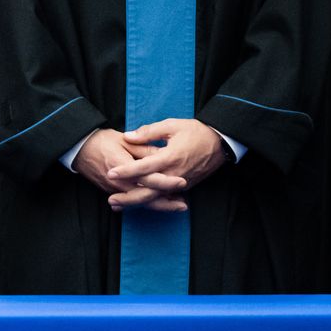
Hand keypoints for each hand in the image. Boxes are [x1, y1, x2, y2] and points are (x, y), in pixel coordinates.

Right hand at [72, 129, 187, 212]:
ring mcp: (114, 189)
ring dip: (160, 206)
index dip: (165, 181)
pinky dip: (148, 203)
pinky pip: (133, 201)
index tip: (182, 182)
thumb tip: (161, 154)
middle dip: (166, 202)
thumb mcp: (123, 139)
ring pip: (140, 202)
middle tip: (184, 205)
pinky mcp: (112, 192)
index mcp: (121, 165)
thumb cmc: (102, 141)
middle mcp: (118, 182)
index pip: (147, 177)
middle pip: (146, 197)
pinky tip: (161, 204)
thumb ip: (143, 147)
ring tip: (177, 207)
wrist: (80, 149)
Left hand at [110, 118, 230, 200]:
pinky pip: (165, 197)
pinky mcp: (186, 187)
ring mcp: (181, 183)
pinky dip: (151, 202)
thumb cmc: (196, 132)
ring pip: (156, 198)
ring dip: (137, 203)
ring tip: (119, 205)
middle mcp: (175, 174)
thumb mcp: (172, 125)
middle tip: (111, 201)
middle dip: (129, 198)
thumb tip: (128, 136)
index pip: (144, 167)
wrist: (221, 143)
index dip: (126, 171)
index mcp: (170, 157)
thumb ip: (149, 132)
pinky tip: (137, 203)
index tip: (110, 173)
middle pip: (149, 191)